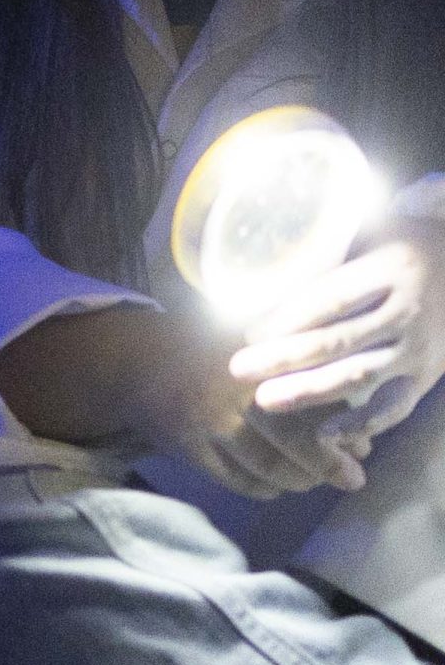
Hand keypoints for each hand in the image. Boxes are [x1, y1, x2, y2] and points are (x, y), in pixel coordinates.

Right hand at [0, 304, 356, 499]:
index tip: (361, 448)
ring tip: (309, 480)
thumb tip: (349, 418)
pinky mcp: (190, 448)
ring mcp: (211, 424)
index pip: (315, 404)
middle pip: (297, 442)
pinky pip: (240, 482)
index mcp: (260, 364)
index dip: (343, 432)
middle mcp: (237, 393)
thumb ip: (296, 374)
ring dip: (299, 480)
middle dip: (329, 466)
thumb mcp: (253, 347)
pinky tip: (273, 484)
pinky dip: (264, 489)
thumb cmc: (205, 352)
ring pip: (271, 468)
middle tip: (350, 479)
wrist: (134, 363)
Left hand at [228, 203, 444, 477]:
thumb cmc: (403, 243)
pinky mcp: (426, 376)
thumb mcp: (373, 229)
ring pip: (359, 374)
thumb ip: (329, 246)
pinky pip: (394, 406)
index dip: (289, 319)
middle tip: (238, 369)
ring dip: (310, 392)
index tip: (248, 334)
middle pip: (338, 340)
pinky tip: (324, 435)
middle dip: (284, 358)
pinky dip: (361, 424)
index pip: (332, 299)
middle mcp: (407, 311)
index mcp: (390, 269)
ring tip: (264, 401)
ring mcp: (419, 347)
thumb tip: (258, 260)